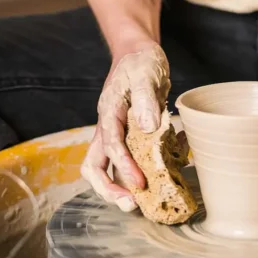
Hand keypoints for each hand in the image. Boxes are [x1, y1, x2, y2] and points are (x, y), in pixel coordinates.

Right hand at [80, 42, 170, 210]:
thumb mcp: (145, 73)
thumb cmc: (140, 61)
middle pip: (94, 166)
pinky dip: (138, 172)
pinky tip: (163, 174)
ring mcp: (115, 133)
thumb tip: (147, 128)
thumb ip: (146, 99)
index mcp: (108, 111)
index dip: (123, 167)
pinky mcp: (128, 136)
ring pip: (105, 168)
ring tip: (140, 201)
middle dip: (108, 189)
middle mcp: (107, 126)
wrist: (139, 53)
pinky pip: (126, 161)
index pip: (110, 145)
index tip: (139, 183)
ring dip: (118, 187)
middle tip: (131, 203)